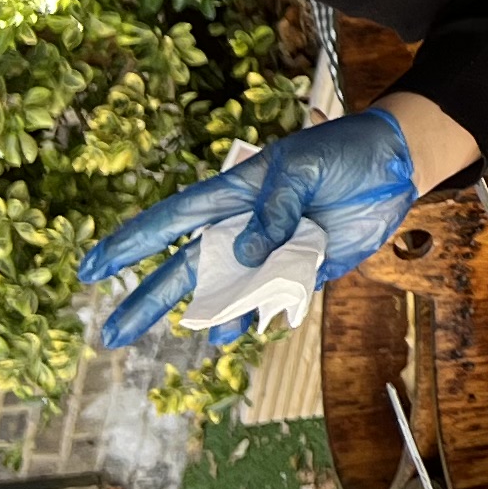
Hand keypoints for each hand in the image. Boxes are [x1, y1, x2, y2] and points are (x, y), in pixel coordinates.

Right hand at [80, 107, 419, 349]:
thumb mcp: (305, 168)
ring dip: (201, 315)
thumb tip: (242, 257)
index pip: (172, 220)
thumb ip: (274, 210)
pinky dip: (252, 318)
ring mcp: (273, 251)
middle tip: (111, 333)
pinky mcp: (305, 270)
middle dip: (147, 298)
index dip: (130, 243)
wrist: (397, 165)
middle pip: (187, 268)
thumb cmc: (345, 152)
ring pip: (226, 291)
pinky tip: (232, 334)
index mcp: (235, 194)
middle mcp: (246, 227)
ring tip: (171, 335)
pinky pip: (270, 301)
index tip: (90, 267)